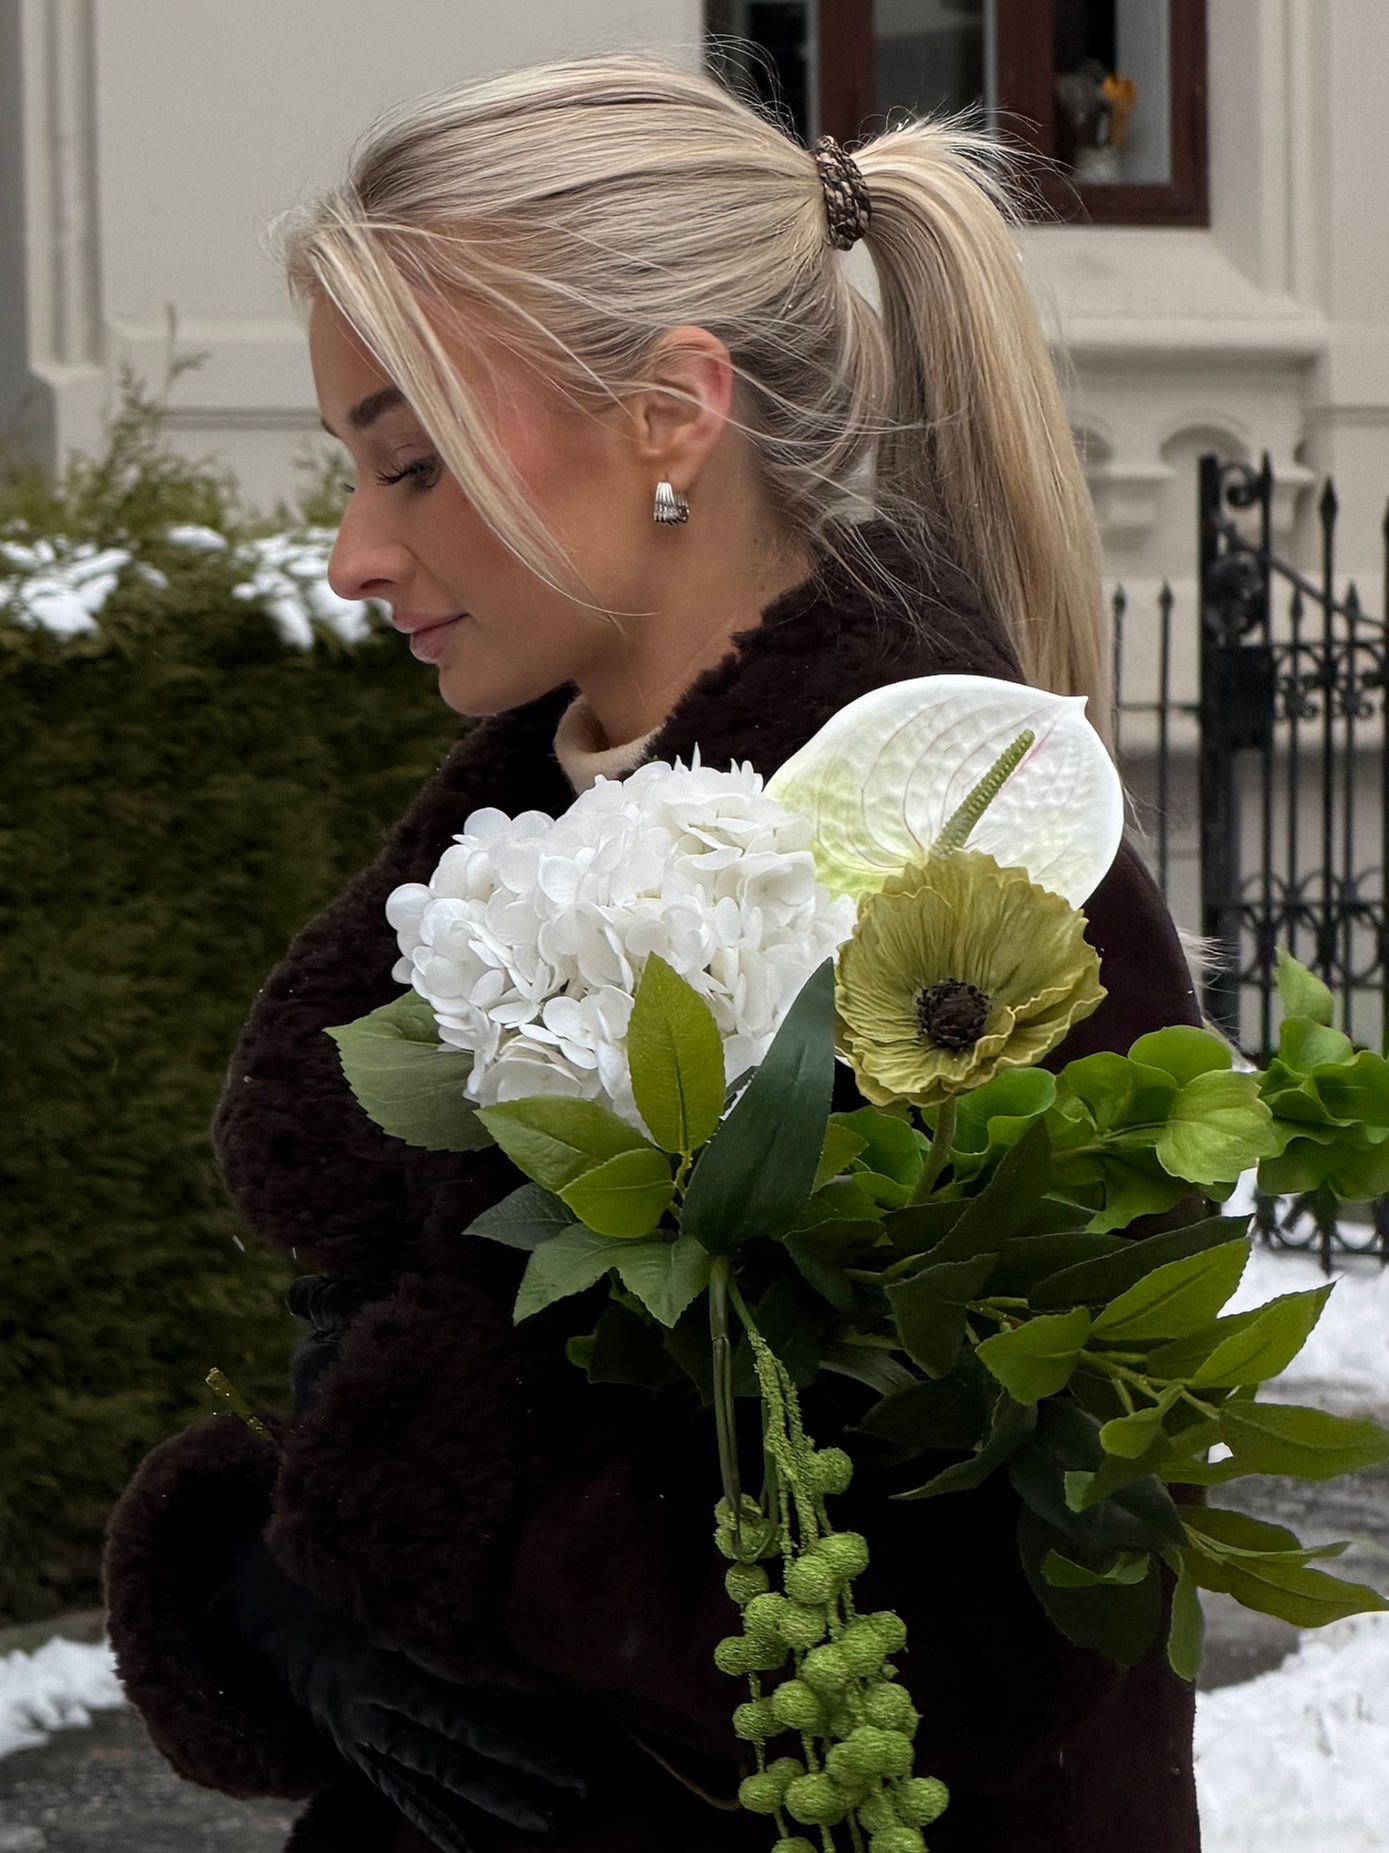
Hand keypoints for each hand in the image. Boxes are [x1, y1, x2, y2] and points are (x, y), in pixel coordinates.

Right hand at [208, 1532, 587, 1849]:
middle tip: (573, 1797)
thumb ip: (433, 1631)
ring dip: (489, 1806)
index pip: (463, 1721)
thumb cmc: (334, 1601)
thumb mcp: (378, 1606)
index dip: (514, 1744)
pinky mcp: (359, 1758)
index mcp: (386, 1679)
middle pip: (456, 1762)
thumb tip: (501, 1650)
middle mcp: (377, 1722)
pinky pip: (401, 1797)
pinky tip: (469, 1849)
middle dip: (516, 1783)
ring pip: (435, 1784)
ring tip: (542, 1823)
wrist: (265, 1626)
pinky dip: (436, 1823)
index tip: (561, 1761)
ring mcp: (366, 1746)